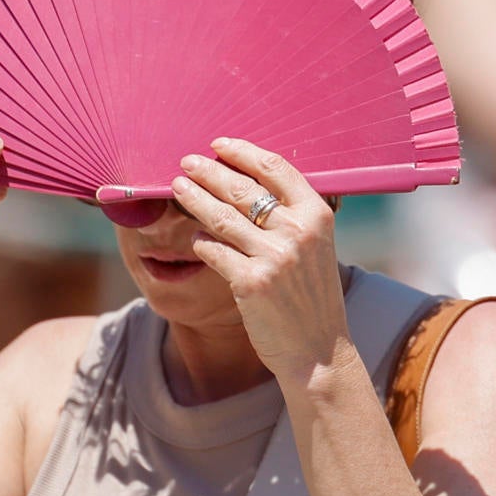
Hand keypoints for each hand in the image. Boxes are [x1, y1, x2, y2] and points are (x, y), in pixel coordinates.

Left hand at [171, 138, 349, 382]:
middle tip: (187, 162)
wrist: (318, 350)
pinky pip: (214, 251)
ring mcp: (274, 256)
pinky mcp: (251, 282)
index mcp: (317, 215)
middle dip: (209, 171)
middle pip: (243, 188)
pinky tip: (195, 238)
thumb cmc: (312, 297)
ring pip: (221, 216)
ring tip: (177, 187)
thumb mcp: (316, 248)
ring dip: (194, 198)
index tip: (219, 144)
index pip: (276, 168)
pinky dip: (201, 242)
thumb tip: (248, 182)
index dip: (243, 152)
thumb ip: (292, 216)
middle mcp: (297, 231)